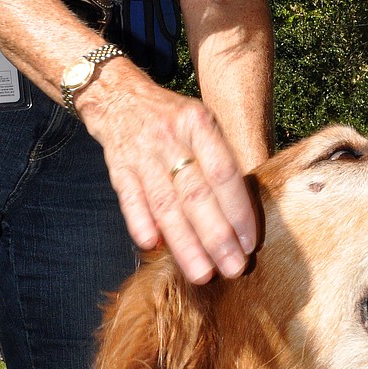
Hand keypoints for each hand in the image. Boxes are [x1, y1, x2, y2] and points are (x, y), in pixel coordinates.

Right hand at [77, 64, 258, 283]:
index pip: (224, 172)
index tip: (249, 243)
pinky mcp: (117, 167)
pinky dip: (141, 223)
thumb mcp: (202, 123)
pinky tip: (152, 247)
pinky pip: (130, 199)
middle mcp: (171, 137)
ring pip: (165, 204)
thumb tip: (243, 213)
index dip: (238, 210)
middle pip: (196, 193)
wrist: (118, 95)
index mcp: (199, 123)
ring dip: (184, 243)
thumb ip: (220, 160)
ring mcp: (142, 153)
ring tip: (201, 273)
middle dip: (216, 236)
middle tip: (233, 268)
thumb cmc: (173, 119)